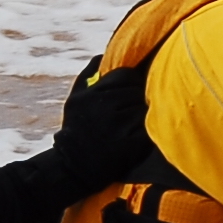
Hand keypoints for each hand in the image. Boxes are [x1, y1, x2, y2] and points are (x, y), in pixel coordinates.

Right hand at [49, 67, 153, 188]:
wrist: (73, 167)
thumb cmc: (76, 129)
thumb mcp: (75, 99)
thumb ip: (88, 74)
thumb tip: (102, 54)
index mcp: (93, 94)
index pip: (126, 75)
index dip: (131, 82)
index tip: (130, 92)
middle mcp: (105, 107)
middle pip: (137, 91)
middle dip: (138, 98)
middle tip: (133, 109)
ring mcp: (118, 125)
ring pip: (145, 107)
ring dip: (143, 114)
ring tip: (134, 123)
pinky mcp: (130, 143)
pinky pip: (148, 128)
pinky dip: (147, 130)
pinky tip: (138, 136)